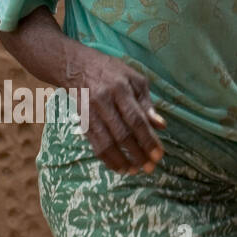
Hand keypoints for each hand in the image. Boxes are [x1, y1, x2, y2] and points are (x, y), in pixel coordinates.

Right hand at [69, 45, 166, 174]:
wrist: (75, 65)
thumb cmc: (112, 71)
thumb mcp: (135, 79)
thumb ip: (147, 103)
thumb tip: (161, 125)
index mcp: (120, 89)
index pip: (136, 120)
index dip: (148, 139)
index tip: (159, 155)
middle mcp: (103, 102)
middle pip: (122, 134)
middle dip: (137, 153)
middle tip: (150, 168)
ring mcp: (90, 113)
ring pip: (105, 142)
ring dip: (121, 160)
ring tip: (135, 171)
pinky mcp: (81, 121)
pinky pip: (94, 144)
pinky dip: (106, 158)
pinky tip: (118, 166)